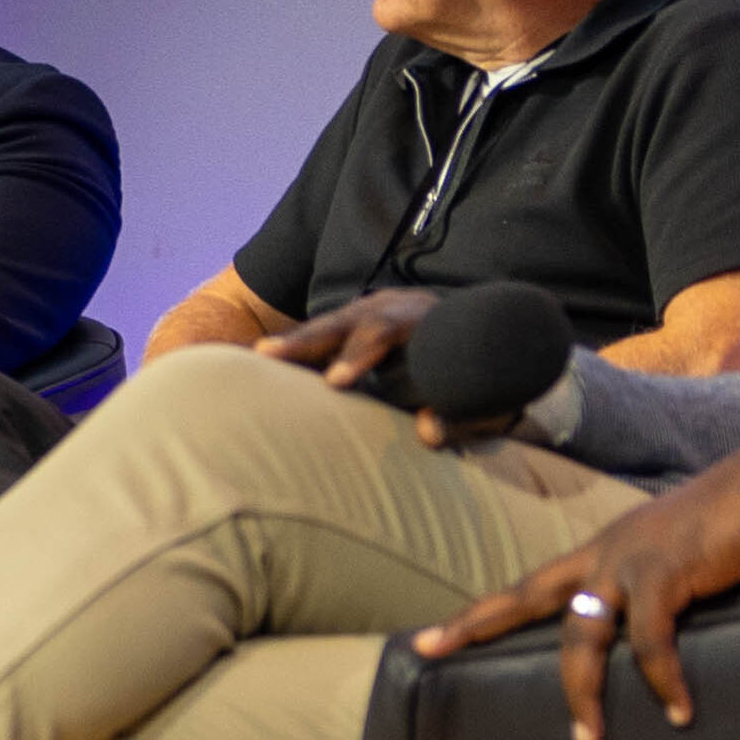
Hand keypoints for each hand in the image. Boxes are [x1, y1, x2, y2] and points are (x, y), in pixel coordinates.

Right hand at [259, 288, 498, 449]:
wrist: (487, 336)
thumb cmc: (483, 376)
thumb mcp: (483, 399)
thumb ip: (461, 414)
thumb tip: (429, 431)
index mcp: (423, 317)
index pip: (386, 329)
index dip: (359, 354)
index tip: (336, 383)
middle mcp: (391, 307)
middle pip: (344, 321)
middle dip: (306, 341)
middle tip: (267, 355)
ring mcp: (367, 313)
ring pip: (326, 326)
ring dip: (290, 345)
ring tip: (252, 359)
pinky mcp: (352, 328)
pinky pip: (320, 338)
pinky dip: (293, 351)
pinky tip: (259, 365)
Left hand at [410, 425, 739, 739]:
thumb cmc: (729, 527)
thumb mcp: (674, 563)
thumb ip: (651, 598)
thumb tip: (647, 642)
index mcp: (600, 553)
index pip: (527, 586)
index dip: (478, 613)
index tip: (428, 638)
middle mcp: (603, 554)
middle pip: (526, 597)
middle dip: (476, 624)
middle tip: (430, 651)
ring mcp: (630, 560)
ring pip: (581, 632)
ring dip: (584, 691)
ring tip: (588, 738)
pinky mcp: (667, 571)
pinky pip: (650, 638)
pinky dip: (662, 679)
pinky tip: (678, 710)